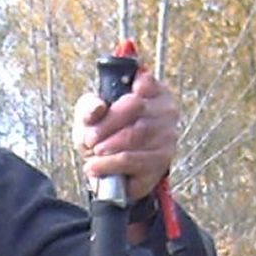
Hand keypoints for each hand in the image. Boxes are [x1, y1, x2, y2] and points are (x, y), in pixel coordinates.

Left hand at [75, 69, 180, 201]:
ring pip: (133, 134)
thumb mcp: (88, 117)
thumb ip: (89, 107)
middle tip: (89, 138)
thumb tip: (98, 108)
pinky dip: (107, 163)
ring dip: (106, 145)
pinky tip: (94, 166)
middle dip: (106, 124)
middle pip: (135, 106)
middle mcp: (166, 111)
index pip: (144, 81)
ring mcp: (167, 136)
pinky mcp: (161, 161)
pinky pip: (131, 159)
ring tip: (93, 152)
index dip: (121, 91)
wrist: (111, 174)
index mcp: (153, 92)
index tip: (103, 106)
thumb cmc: (102, 136)